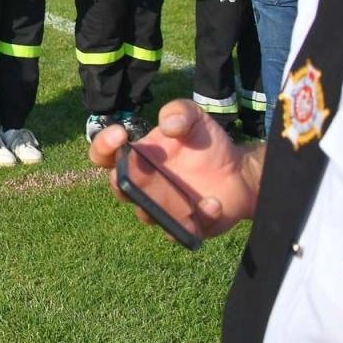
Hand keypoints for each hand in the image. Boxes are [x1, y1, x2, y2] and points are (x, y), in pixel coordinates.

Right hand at [88, 99, 261, 239]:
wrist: (240, 170)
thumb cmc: (207, 142)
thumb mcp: (195, 116)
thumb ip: (179, 111)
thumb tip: (167, 127)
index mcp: (138, 157)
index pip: (104, 155)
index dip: (102, 146)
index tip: (120, 133)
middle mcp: (143, 184)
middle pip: (118, 189)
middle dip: (121, 182)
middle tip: (143, 171)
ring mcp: (162, 207)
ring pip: (146, 215)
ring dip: (165, 204)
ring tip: (189, 191)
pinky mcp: (185, 226)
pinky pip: (183, 231)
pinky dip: (199, 219)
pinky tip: (214, 203)